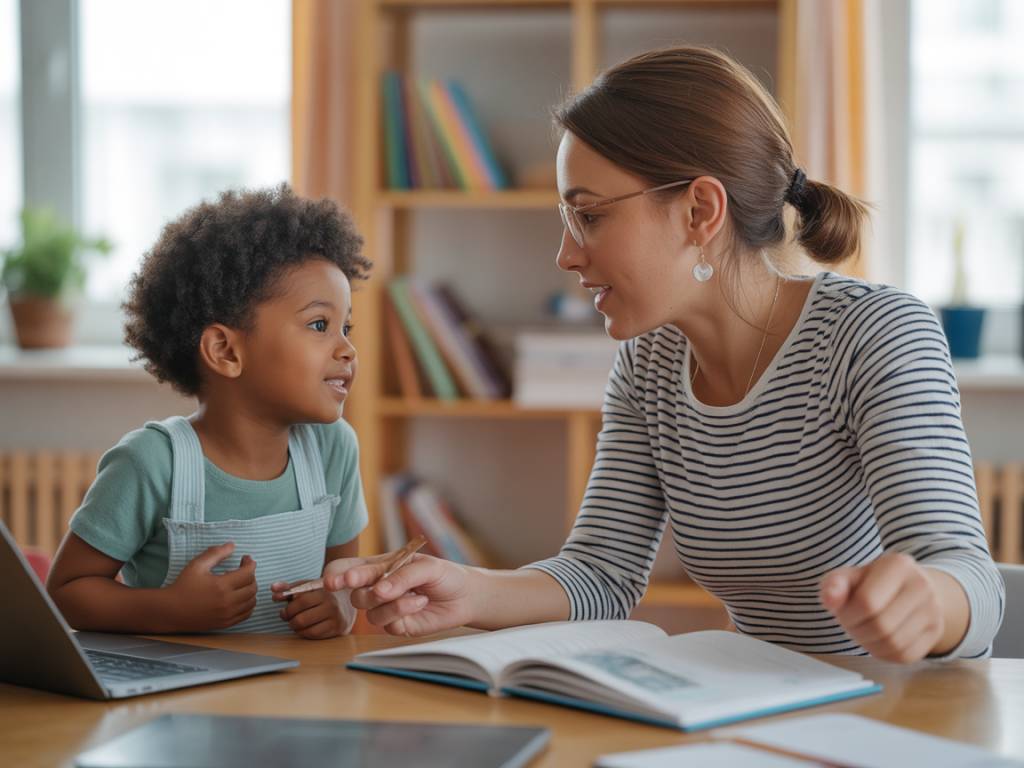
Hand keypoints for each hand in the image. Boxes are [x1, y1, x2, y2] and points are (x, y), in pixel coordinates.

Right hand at [168, 542, 257, 630]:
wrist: (171, 610)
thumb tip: (232, 545)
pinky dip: (248, 604)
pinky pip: (247, 613)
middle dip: (251, 575)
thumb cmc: (183, 586)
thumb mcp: (197, 565)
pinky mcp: (226, 623)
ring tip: (241, 583)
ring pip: (252, 601)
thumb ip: (216, 553)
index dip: (250, 563)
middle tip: (243, 569)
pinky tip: (240, 596)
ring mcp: (228, 615)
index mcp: (222, 586)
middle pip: (252, 587)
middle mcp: (228, 602)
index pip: (248, 573)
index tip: (245, 558)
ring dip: (251, 589)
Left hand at [270, 579, 353, 638]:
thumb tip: (273, 589)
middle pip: (301, 618)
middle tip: (287, 617)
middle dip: (289, 619)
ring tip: (295, 622)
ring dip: (295, 627)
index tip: (283, 610)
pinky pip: (313, 635)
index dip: (288, 607)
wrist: (345, 603)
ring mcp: (334, 618)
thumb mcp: (307, 587)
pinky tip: (303, 628)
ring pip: (306, 628)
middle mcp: (331, 605)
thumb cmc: (321, 595)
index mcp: (324, 591)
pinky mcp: (336, 629)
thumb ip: (289, 588)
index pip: (301, 601)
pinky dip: (304, 632)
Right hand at [322, 553, 474, 636]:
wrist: (464, 596)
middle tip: (373, 588)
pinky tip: (420, 602)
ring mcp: (385, 609)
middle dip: (362, 590)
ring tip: (417, 592)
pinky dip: (402, 610)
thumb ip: (402, 575)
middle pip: (356, 594)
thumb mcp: (426, 566)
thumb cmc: (444, 575)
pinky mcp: (396, 625)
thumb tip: (379, 591)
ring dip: (391, 601)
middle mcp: (377, 588)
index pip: (349, 569)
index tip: (334, 581)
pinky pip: (387, 622)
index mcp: (379, 567)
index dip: (337, 575)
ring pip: (370, 610)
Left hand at [820, 552, 944, 662]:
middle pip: (881, 626)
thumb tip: (828, 600)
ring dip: (869, 645)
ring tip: (863, 631)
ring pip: (894, 644)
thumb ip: (834, 585)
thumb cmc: (871, 583)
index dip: (847, 615)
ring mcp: (933, 610)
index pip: (867, 602)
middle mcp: (922, 585)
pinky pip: (905, 656)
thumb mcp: (850, 577)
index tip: (841, 613)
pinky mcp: (936, 632)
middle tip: (851, 625)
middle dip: (857, 631)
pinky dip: (884, 654)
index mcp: (897, 564)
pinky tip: (878, 641)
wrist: (909, 588)